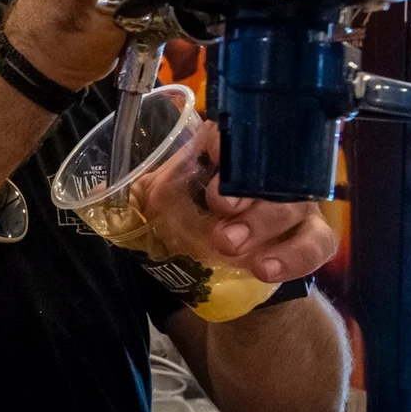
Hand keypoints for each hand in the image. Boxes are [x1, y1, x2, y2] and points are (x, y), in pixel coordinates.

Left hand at [131, 122, 338, 283]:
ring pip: (291, 205)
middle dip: (243, 186)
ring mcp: (297, 206)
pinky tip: (263, 268)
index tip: (209, 151)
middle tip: (218, 206)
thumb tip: (96, 193)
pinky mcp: (313, 240)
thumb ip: (143, 198)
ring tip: (230, 245)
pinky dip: (289, 257)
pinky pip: (313, 245)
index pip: (234, 132)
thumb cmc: (206, 228)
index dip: (223, 140)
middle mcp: (270, 174)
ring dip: (260, 224)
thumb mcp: (172, 210)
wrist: (242, 279)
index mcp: (234, 158)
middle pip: (267, 169)